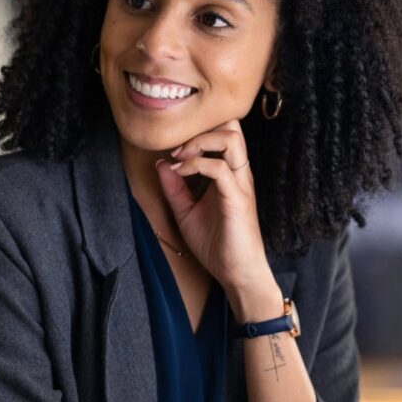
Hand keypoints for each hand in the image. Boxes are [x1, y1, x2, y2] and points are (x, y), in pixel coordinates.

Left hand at [155, 119, 272, 307]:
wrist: (236, 274)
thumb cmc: (216, 244)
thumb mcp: (186, 212)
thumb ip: (174, 187)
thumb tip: (161, 163)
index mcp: (229, 174)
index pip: (224, 133)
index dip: (199, 130)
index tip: (173, 147)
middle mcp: (239, 174)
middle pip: (232, 127)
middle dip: (201, 128)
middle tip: (177, 147)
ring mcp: (240, 185)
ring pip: (231, 139)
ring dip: (200, 142)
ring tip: (179, 156)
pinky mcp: (237, 199)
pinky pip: (220, 169)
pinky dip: (196, 165)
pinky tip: (179, 173)